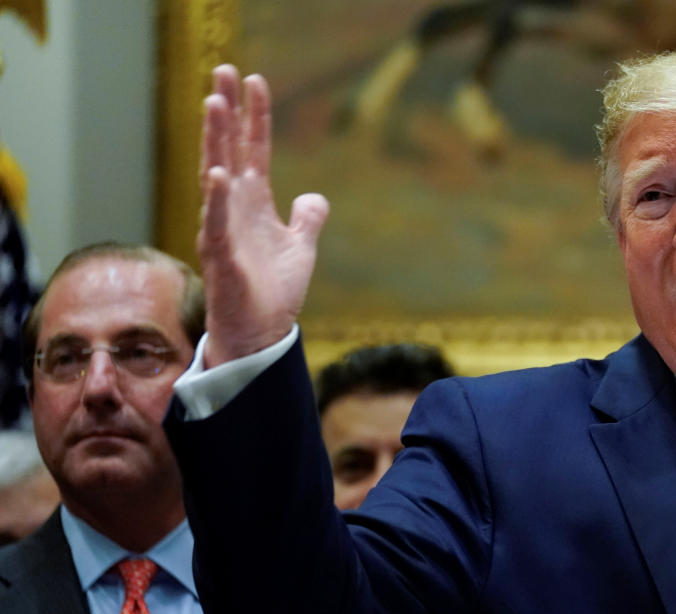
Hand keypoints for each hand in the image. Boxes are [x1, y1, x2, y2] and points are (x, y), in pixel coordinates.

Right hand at [197, 65, 328, 366]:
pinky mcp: (222, 257)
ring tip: (216, 103)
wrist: (260, 335)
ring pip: (215, 177)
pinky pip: (217, 223)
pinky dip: (217, 198)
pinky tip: (219, 172)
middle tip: (223, 71)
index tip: (256, 80)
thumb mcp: (300, 249)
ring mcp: (223, 230)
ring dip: (215, 141)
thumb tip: (314, 197)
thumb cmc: (273, 294)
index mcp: (253, 204)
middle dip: (226, 112)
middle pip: (228, 150)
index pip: (254, 150)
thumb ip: (307, 220)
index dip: (256, 117)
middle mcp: (233, 210)